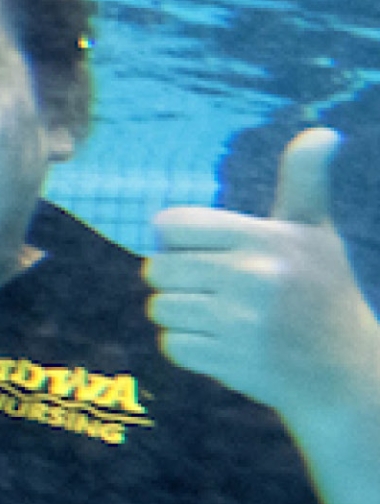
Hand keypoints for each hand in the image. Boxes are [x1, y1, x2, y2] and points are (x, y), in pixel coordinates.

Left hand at [148, 130, 379, 424]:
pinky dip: (190, 348)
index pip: (170, 225)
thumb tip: (322, 133)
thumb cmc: (323, 291)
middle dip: (179, 280)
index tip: (206, 251)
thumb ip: (304, 181)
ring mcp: (242, 322)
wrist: (346, 371)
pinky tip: (227, 346)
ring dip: (183, 316)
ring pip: (160, 308)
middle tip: (219, 290)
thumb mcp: (315, 232)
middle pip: (157, 269)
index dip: (178, 239)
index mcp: (266, 238)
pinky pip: (172, 345)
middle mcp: (254, 277)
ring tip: (225, 318)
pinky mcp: (232, 360)